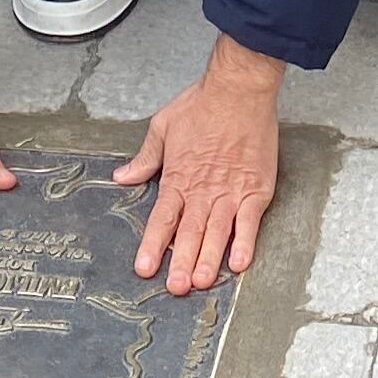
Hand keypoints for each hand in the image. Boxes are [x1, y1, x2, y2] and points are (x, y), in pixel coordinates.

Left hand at [115, 36, 283, 295]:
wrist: (239, 90)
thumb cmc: (201, 104)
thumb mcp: (163, 126)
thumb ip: (145, 157)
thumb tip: (122, 177)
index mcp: (178, 177)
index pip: (162, 219)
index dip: (152, 245)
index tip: (144, 268)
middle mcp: (203, 190)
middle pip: (189, 233)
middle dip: (180, 262)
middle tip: (175, 288)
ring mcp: (230, 192)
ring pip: (217, 233)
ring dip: (208, 259)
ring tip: (200, 282)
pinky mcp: (255, 190)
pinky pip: (249, 223)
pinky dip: (245, 243)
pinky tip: (238, 263)